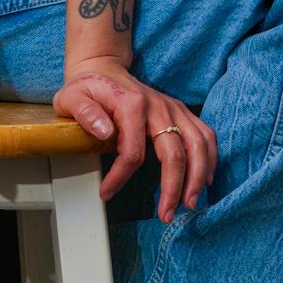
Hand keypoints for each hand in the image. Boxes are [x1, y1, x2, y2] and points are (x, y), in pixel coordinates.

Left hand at [54, 56, 217, 217]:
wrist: (104, 68)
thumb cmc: (87, 87)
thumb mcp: (72, 97)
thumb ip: (84, 113)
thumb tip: (104, 131)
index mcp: (131, 105)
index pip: (133, 151)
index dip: (120, 177)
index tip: (106, 193)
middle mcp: (159, 106)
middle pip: (175, 152)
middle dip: (173, 187)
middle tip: (166, 215)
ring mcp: (174, 108)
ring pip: (198, 145)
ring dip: (197, 177)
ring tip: (189, 203)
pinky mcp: (182, 112)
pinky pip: (205, 135)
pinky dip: (210, 159)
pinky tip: (205, 181)